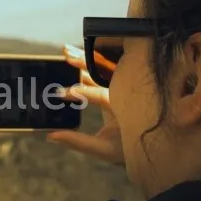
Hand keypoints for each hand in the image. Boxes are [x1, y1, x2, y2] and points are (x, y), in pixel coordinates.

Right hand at [47, 44, 125, 165]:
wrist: (149, 145)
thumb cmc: (127, 149)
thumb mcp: (102, 150)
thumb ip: (77, 142)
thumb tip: (52, 136)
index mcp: (123, 107)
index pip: (98, 95)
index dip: (78, 92)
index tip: (60, 93)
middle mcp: (124, 93)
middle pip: (102, 74)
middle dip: (83, 64)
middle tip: (66, 56)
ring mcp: (121, 88)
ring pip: (101, 70)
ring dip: (85, 60)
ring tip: (67, 51)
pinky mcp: (117, 87)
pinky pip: (102, 74)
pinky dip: (90, 65)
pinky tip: (77, 56)